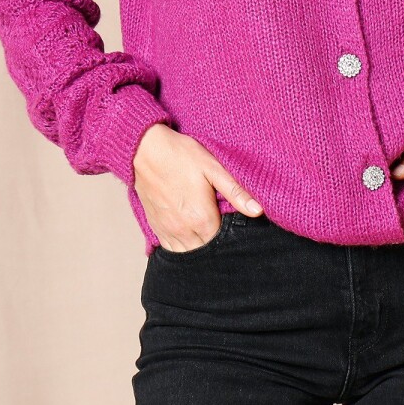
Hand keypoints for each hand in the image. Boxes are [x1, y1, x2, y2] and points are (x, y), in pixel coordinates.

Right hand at [131, 123, 263, 251]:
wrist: (145, 150)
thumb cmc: (181, 155)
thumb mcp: (213, 168)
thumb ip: (236, 192)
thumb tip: (258, 211)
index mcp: (202, 219)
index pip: (223, 243)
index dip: (232, 237)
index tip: (236, 226)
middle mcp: (184, 231)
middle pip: (206, 252)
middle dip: (217, 245)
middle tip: (223, 228)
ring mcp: (168, 231)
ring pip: (188, 254)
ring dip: (199, 248)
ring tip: (206, 233)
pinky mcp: (156, 228)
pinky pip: (170, 250)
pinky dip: (182, 247)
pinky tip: (190, 235)